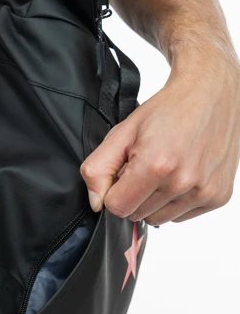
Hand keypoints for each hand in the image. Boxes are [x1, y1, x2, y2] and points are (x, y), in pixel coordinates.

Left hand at [80, 50, 239, 224]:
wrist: (210, 94)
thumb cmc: (169, 110)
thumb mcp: (122, 133)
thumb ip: (99, 169)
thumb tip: (96, 202)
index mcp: (157, 165)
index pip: (117, 207)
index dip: (115, 190)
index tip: (125, 172)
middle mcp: (183, 182)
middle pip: (137, 215)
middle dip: (135, 194)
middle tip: (147, 166)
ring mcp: (204, 192)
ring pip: (158, 219)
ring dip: (155, 200)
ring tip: (166, 169)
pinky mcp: (218, 197)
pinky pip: (180, 217)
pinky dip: (176, 201)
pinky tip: (182, 174)